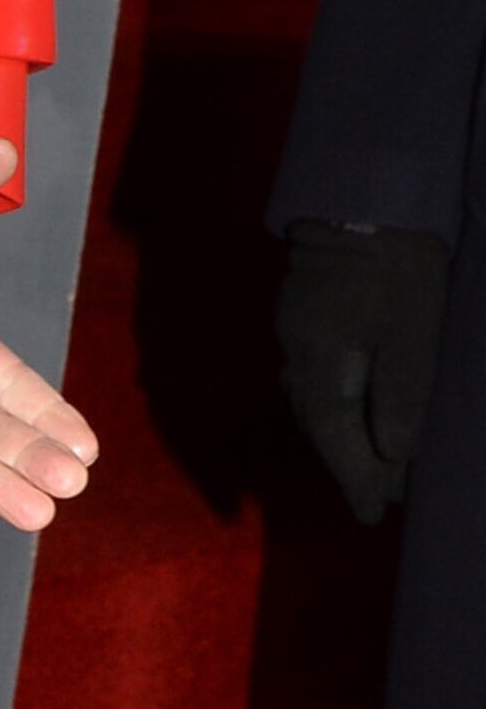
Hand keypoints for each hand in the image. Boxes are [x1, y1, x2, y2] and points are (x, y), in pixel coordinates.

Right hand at [276, 221, 449, 522]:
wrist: (366, 192)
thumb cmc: (397, 266)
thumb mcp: (414, 334)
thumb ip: (403, 398)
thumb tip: (395, 454)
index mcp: (321, 364)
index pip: (338, 439)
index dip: (359, 480)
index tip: (375, 516)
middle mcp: (298, 353)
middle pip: (319, 425)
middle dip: (348, 464)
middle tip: (377, 498)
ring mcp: (296, 329)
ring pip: (312, 401)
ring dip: (338, 436)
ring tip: (367, 461)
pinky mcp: (305, 310)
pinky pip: (312, 375)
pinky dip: (331, 403)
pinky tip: (346, 405)